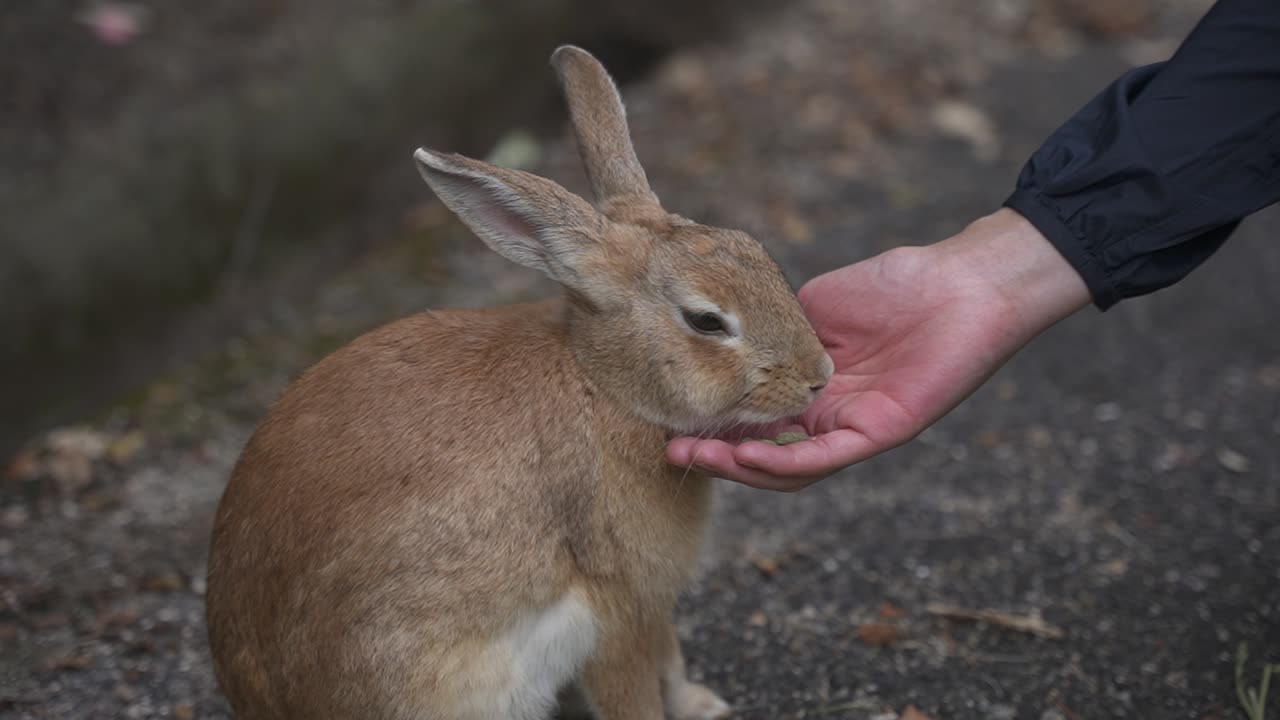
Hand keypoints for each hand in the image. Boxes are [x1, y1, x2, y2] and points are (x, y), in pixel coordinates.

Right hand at [665, 209, 1091, 490]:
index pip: (754, 419)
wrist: (959, 280)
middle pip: (764, 452)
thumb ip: (771, 334)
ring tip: (696, 458)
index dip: (712, 425)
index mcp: (811, 388)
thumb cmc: (895, 285)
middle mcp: (829, 416)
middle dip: (714, 456)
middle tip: (670, 451)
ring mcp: (854, 428)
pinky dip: (783, 462)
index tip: (670, 418)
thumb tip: (723, 344)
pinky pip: (826, 457)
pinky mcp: (882, 431)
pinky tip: (747, 456)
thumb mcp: (811, 308)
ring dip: (740, 468)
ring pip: (789, 466)